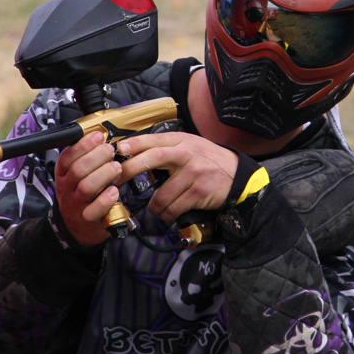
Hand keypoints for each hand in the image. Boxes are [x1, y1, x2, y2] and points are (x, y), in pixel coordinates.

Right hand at [53, 130, 123, 246]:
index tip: (98, 136)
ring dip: (104, 174)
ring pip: (87, 187)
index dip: (82, 145)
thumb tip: (101, 139)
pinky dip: (106, 199)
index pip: (67, 157)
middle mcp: (68, 189)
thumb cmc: (81, 195)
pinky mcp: (89, 219)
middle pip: (78, 170)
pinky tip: (114, 191)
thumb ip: (86, 159)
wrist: (76, 227)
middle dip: (96, 156)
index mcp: (63, 175)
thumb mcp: (76, 176)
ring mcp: (77, 205)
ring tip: (116, 167)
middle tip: (110, 150)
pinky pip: (95, 210)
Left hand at [116, 132, 239, 221]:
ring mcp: (193, 174)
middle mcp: (186, 154)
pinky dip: (167, 214)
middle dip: (130, 169)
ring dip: (154, 206)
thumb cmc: (208, 161)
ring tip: (156, 207)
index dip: (133, 144)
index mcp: (181, 141)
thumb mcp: (189, 146)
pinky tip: (170, 212)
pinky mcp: (198, 193)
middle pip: (152, 158)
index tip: (118, 150)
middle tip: (117, 179)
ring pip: (161, 194)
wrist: (237, 175)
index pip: (153, 140)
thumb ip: (167, 148)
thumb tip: (134, 154)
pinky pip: (173, 208)